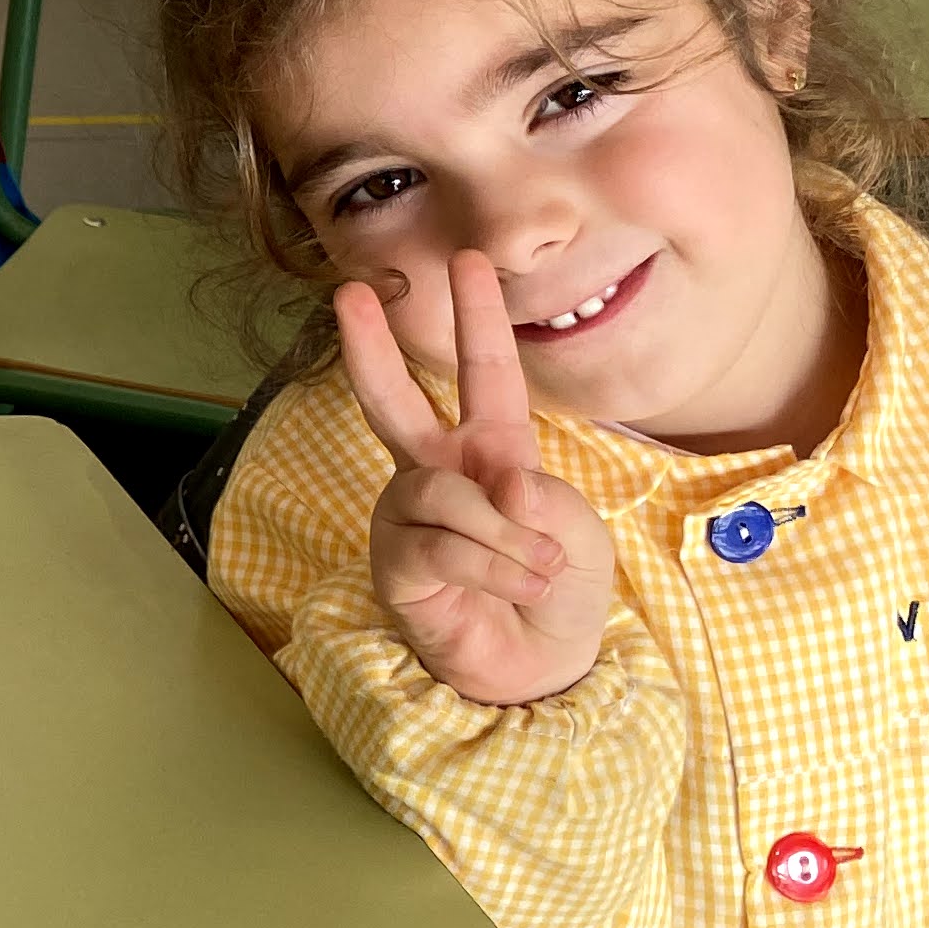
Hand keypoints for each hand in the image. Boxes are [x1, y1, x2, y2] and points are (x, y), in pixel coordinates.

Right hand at [337, 250, 617, 707]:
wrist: (544, 667)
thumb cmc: (562, 591)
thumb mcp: (577, 531)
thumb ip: (539, 495)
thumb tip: (493, 482)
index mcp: (490, 453)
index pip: (484, 377)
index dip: (478, 319)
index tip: (468, 260)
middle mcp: (438, 474)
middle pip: (393, 401)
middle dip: (372, 346)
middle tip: (350, 293)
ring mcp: (410, 517)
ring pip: (440, 492)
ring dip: (502, 532)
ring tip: (537, 568)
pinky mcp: (395, 563)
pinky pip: (439, 543)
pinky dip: (490, 564)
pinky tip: (513, 586)